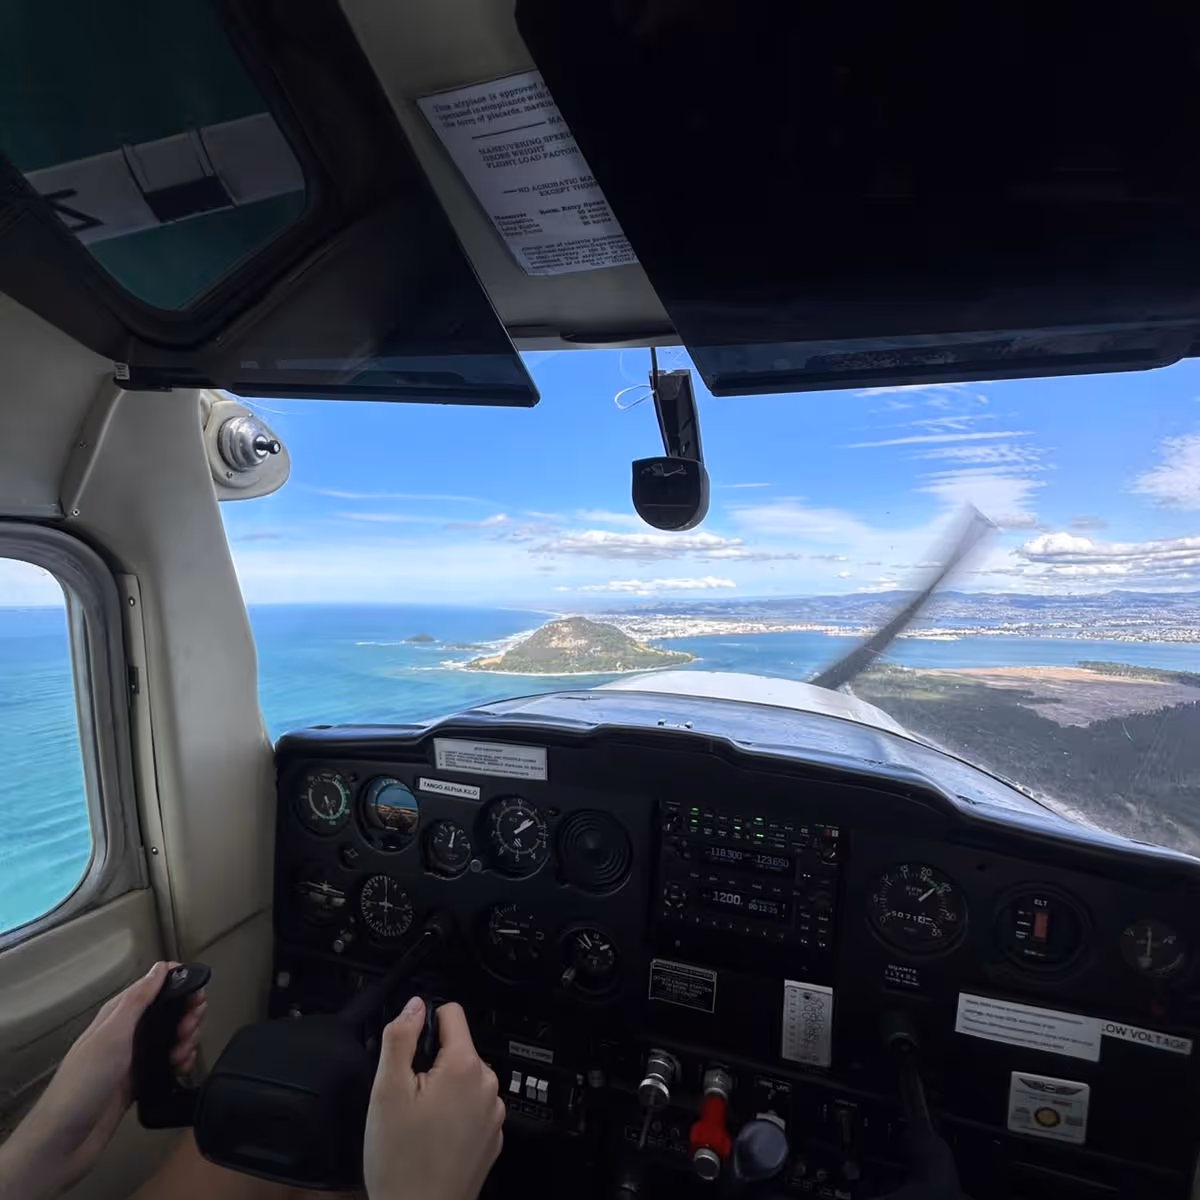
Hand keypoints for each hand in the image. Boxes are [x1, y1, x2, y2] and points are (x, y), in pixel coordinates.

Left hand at [0, 962, 205, 1199]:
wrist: (66, 1140)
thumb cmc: (85, 1082)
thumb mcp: (112, 1035)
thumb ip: (137, 1001)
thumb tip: (160, 968)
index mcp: (116, 1016)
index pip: (151, 988)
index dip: (177, 983)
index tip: (199, 987)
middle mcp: (125, 1034)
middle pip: (167, 1013)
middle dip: (186, 1016)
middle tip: (190, 1028)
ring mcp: (132, 1059)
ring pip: (171, 1039)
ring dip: (185, 1041)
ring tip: (183, 1055)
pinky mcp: (138, 1082)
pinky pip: (168, 1064)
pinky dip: (180, 1063)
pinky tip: (182, 1068)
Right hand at [364, 998, 503, 1199]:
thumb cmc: (401, 1161)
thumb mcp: (387, 1090)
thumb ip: (401, 1038)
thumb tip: (415, 1005)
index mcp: (465, 1067)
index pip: (452, 1013)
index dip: (426, 1024)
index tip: (411, 1049)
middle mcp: (488, 1086)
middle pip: (458, 1049)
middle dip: (433, 1063)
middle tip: (408, 1097)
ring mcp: (493, 1114)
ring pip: (465, 1079)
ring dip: (443, 1090)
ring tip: (419, 1121)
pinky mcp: (492, 1138)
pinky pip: (472, 1108)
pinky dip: (454, 1115)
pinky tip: (433, 1138)